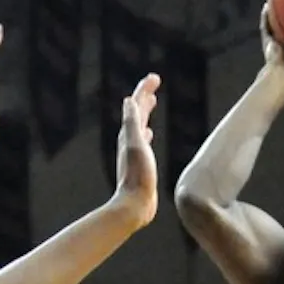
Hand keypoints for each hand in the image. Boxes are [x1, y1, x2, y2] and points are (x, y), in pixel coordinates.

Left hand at [113, 73, 159, 225]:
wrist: (134, 205)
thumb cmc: (137, 177)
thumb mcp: (136, 145)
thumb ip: (132, 123)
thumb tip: (129, 101)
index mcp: (129, 134)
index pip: (136, 105)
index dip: (144, 89)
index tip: (155, 77)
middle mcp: (129, 140)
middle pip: (136, 112)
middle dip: (145, 95)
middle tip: (155, 83)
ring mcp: (134, 152)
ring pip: (139, 125)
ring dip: (145, 111)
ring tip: (152, 102)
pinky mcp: (140, 163)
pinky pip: (142, 141)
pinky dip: (146, 132)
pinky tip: (150, 134)